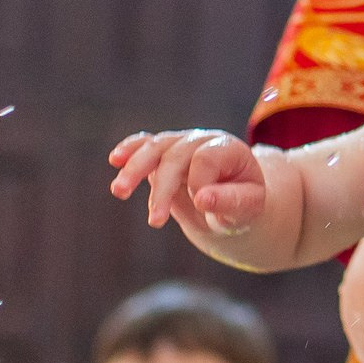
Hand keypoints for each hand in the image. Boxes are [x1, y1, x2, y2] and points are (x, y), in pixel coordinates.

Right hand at [108, 129, 272, 247]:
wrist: (231, 202)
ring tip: (118, 191)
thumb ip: (231, 201)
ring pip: (154, 148)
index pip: (205, 159)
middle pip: (175, 155)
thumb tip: (202, 198)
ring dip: (134, 168)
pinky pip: (144, 145)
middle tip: (155, 222)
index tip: (203, 207)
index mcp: (229, 149)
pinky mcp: (163, 154)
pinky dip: (129, 150)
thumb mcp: (248, 208)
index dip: (200, 183)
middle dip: (162, 188)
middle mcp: (202, 140)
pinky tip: (115, 160)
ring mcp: (181, 144)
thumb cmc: (242, 204)